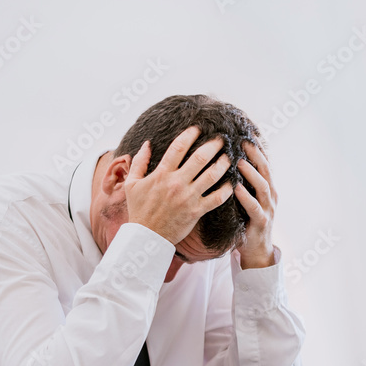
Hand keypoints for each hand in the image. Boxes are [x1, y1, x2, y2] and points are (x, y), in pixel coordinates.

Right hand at [124, 127, 233, 244]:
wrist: (146, 236)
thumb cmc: (139, 209)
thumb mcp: (132, 184)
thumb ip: (139, 162)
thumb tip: (147, 143)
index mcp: (161, 174)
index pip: (177, 147)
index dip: (190, 135)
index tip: (198, 128)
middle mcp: (176, 183)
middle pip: (200, 158)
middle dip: (213, 145)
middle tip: (222, 138)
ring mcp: (188, 197)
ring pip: (212, 176)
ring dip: (223, 164)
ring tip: (230, 157)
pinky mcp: (196, 211)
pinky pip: (217, 198)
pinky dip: (227, 190)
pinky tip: (233, 183)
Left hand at [235, 141, 276, 268]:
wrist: (257, 251)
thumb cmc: (247, 222)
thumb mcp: (246, 198)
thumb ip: (242, 182)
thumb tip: (228, 160)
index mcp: (267, 188)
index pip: (264, 162)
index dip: (257, 148)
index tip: (246, 133)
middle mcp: (271, 195)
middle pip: (265, 169)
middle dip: (255, 154)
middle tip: (242, 140)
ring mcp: (268, 208)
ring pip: (262, 185)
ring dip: (250, 172)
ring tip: (238, 160)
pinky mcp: (261, 222)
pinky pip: (254, 207)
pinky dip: (245, 197)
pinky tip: (235, 188)